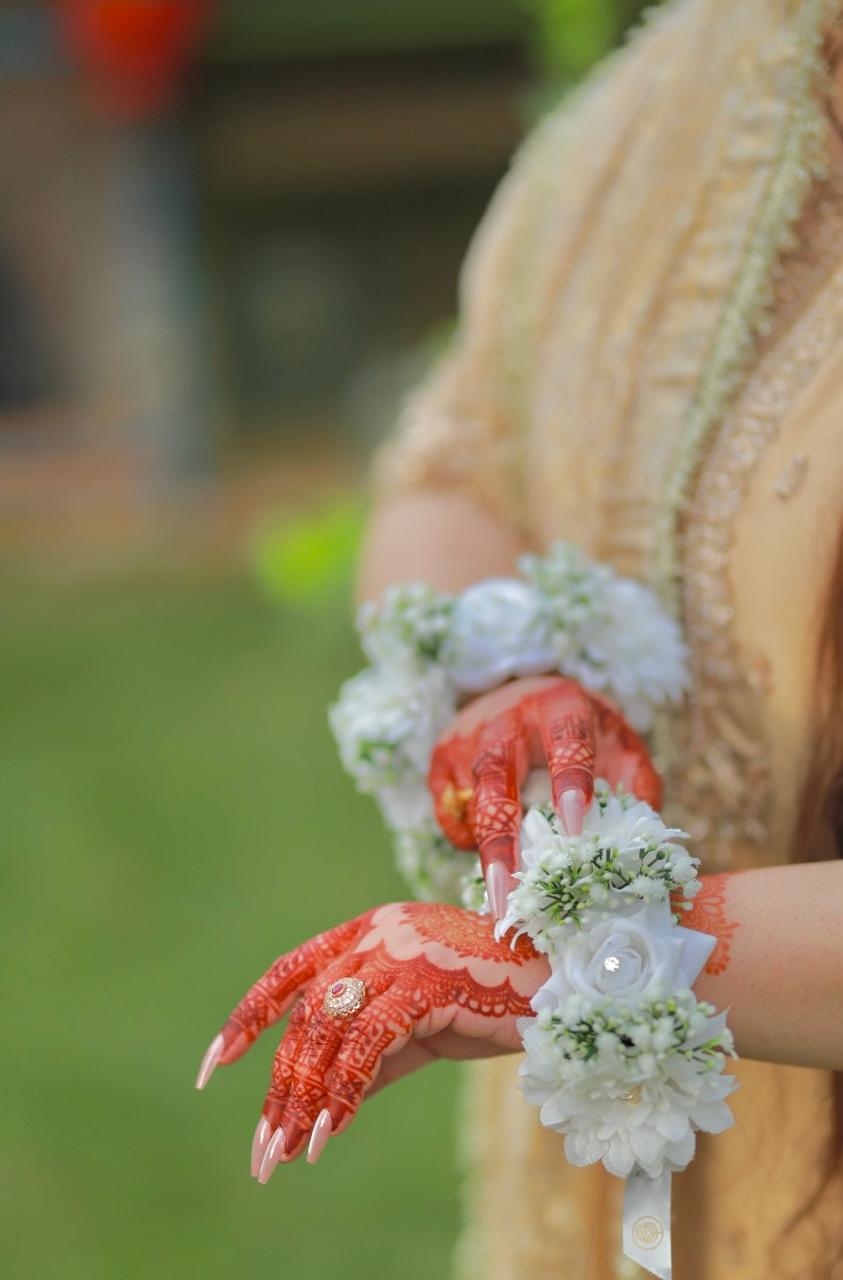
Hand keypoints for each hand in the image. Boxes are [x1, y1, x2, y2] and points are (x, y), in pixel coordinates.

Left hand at [195, 902, 547, 1179]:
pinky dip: (341, 1093)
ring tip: (285, 1154)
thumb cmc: (493, 1004)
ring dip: (302, 1098)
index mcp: (370, 932)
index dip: (250, 1016)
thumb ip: (367, 1058)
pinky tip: (327, 1135)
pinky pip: (367, 1043)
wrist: (561, 989)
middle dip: (280, 1086)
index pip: (291, 970)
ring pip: (326, 1028)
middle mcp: (377, 934)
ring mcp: (400, 951)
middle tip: (263, 1150)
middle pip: (306, 1013)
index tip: (215, 1065)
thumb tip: (316, 1111)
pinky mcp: (424, 978)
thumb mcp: (418, 1033)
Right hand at [428, 675, 660, 914]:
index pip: (566, 742)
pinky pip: (447, 810)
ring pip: (468, 797)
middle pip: (496, 775)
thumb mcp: (617, 743)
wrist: (526, 691)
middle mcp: (508, 717)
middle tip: (509, 892)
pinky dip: (465, 837)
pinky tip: (487, 851)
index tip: (574, 830)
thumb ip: (636, 784)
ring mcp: (468, 737)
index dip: (569, 783)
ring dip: (483, 848)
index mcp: (560, 707)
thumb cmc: (580, 730)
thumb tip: (639, 844)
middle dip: (501, 837)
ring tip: (501, 897)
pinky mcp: (442, 758)